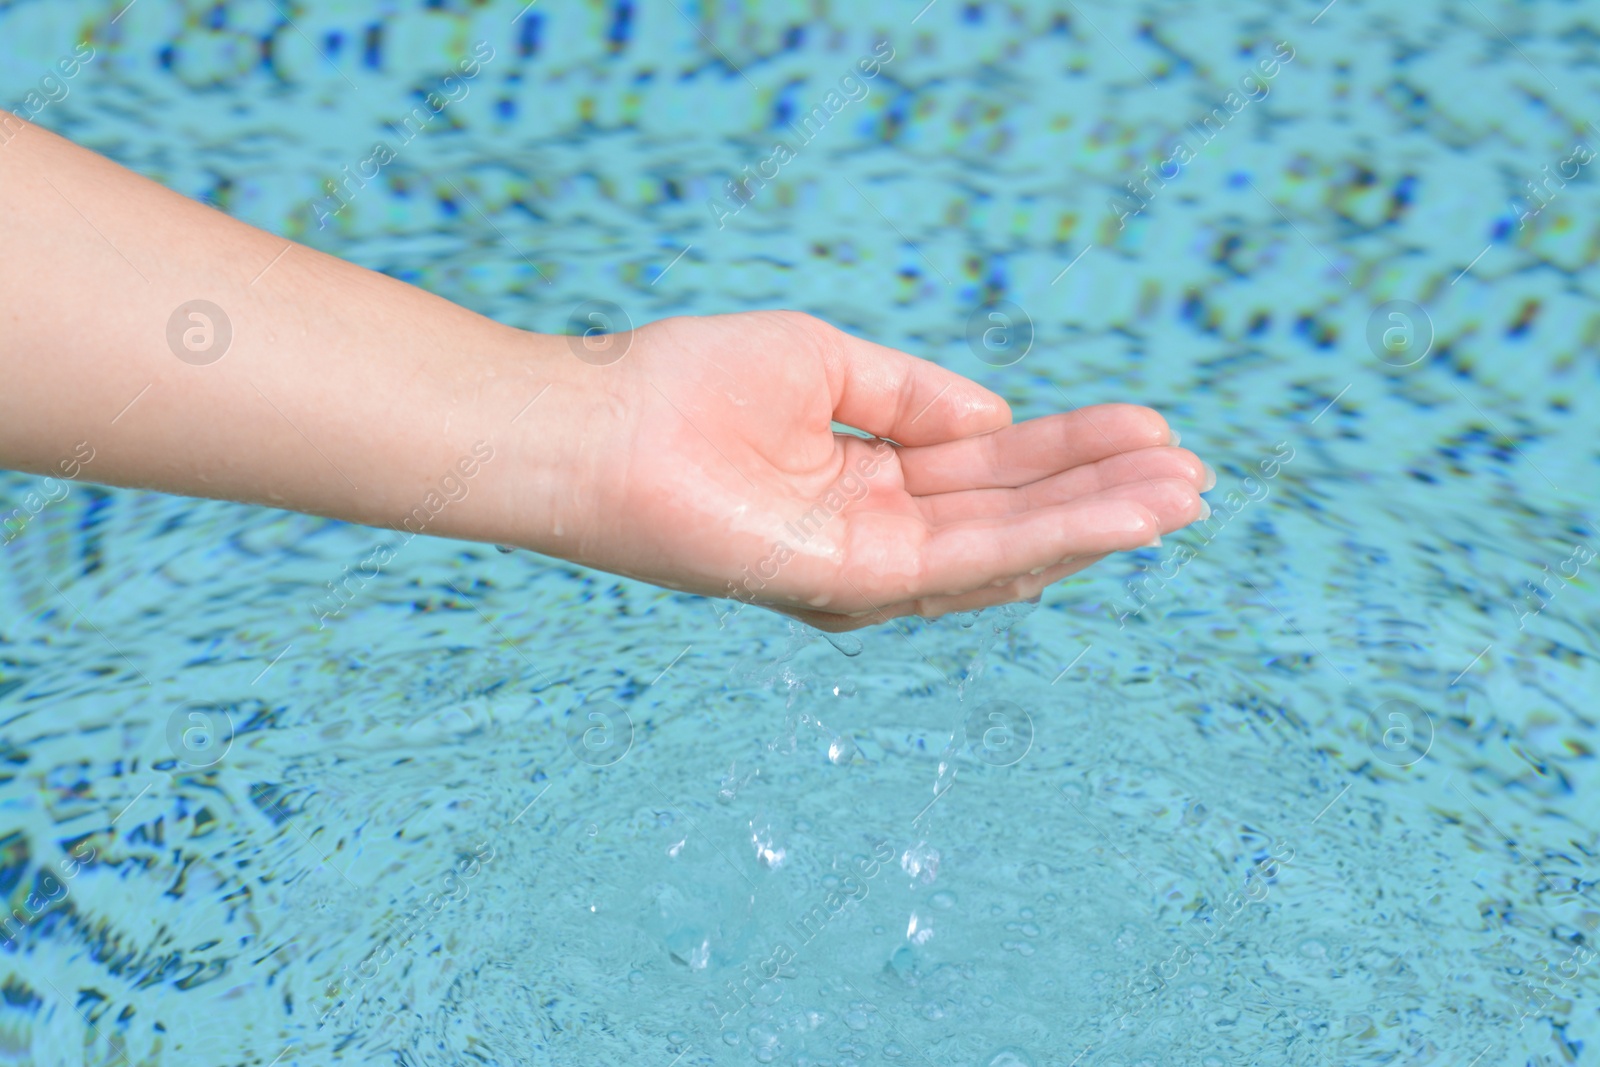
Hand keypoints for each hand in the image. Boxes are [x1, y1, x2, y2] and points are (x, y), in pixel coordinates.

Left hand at [532, 311, 1210, 631]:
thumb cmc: (688, 385)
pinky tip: (1121, 512)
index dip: (1069, 451)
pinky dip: (1051, 535)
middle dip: (1102, 493)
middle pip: (1011, 514)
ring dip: (1098, 520)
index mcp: (868, 481)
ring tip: (1184, 494)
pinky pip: (971, 559)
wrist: (604, 424)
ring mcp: (867, 568)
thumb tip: (1000, 418)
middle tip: (1193, 476)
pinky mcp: (855, 582)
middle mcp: (875, 534)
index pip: (989, 468)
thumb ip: (916, 398)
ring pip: (1006, 547)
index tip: (1149, 429)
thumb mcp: (828, 364)